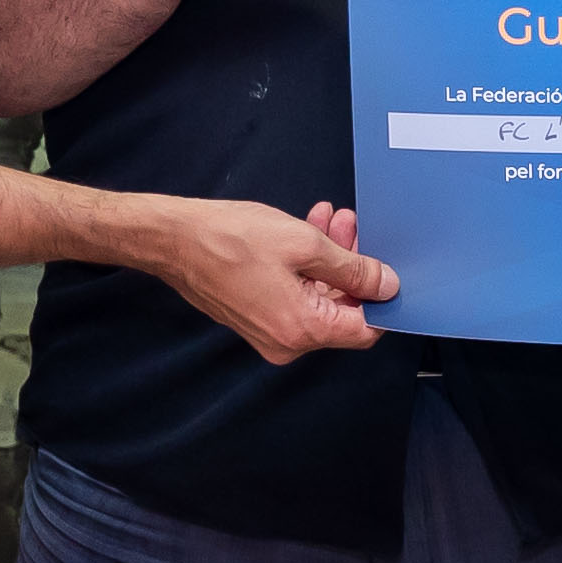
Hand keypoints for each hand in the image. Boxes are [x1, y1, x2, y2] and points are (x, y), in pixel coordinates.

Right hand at [152, 196, 395, 363]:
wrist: (173, 239)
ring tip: (331, 220)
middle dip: (353, 267)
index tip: (388, 266)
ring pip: (320, 299)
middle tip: (352, 225)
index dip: (382, 299)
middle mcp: (287, 342)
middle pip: (342, 311)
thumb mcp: (304, 244)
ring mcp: (270, 333)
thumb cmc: (230, 239)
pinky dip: (307, 268)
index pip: (365, 330)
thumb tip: (387, 285)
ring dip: (330, 261)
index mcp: (302, 331)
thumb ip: (352, 268)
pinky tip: (310, 230)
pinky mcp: (257, 319)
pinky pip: (296, 297)